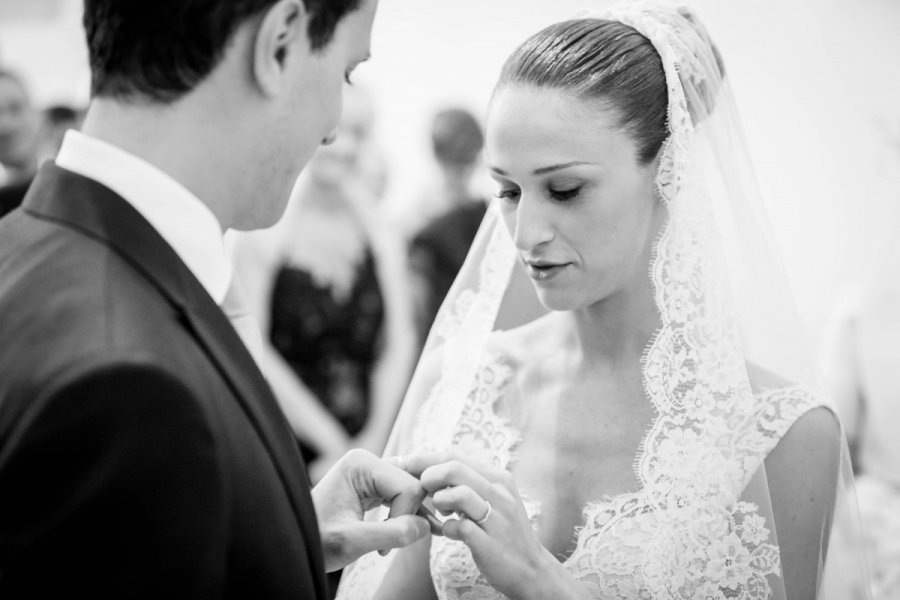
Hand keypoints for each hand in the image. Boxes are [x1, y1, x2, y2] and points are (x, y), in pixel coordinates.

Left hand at [312, 449, 429, 571]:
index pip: (408, 487)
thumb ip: (391, 534)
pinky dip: (407, 514)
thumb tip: (425, 527)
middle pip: (413, 485)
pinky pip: (402, 494)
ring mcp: (371, 471)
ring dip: (412, 515)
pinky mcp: (373, 484)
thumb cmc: (316, 540)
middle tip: (392, 544)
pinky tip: (415, 531)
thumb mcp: (351, 542)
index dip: (406, 517)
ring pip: (411, 489)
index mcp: (361, 464)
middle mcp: (368, 461)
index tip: (384, 544)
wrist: (295, 542)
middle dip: (409, 516)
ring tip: (410, 539)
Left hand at [399, 452, 581, 599]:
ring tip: (438, 509)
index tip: (405, 465)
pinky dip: (447, 528)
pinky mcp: (490, 543)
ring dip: (439, 500)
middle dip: (427, 475)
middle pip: (453, 468)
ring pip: (458, 493)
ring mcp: (497, 517)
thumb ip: (468, 483)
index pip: (454, 456)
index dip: (424, 459)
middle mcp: (500, 492)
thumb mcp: (492, 499)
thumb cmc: (503, 531)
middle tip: (419, 489)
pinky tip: (447, 532)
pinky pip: (460, 527)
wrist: (531, 569)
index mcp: (498, 477)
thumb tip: (432, 469)